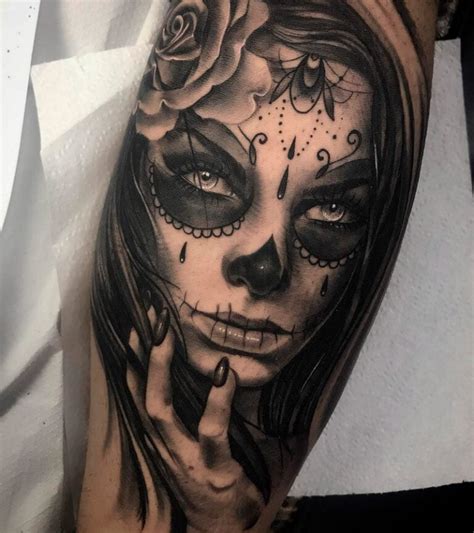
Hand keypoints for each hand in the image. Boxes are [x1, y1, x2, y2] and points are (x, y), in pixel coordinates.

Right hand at [127, 306, 263, 531]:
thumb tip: (192, 374)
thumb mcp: (186, 448)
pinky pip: (211, 430)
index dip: (133, 360)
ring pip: (161, 410)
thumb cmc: (205, 483)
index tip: (137, 324)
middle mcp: (163, 447)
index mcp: (159, 439)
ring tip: (168, 334)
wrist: (221, 531)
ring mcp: (185, 458)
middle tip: (151, 316)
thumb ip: (184, 417)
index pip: (137, 394)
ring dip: (161, 370)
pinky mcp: (212, 469)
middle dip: (142, 355)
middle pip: (141, 395)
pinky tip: (224, 373)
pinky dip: (216, 400)